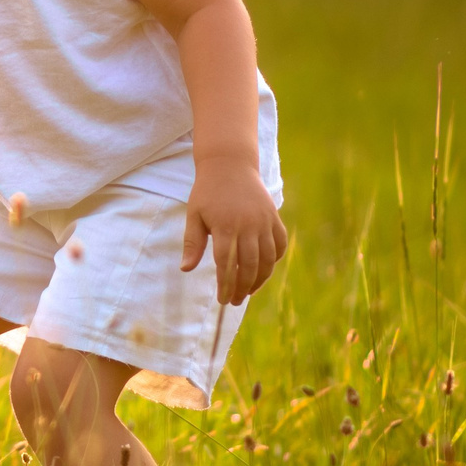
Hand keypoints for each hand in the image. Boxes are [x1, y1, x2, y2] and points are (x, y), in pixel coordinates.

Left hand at [182, 157, 287, 305]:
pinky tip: (264, 271)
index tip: (222, 300)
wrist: (230, 165)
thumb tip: (185, 269)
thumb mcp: (194, 215)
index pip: (227, 265)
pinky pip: (279, 245)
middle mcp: (248, 226)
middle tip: (234, 301)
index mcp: (225, 227)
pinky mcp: (274, 218)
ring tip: (247, 291)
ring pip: (267, 260)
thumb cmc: (207, 192)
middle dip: (242, 288)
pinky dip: (274, 261)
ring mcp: (264, 222)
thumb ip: (192, 243)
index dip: (226, 285)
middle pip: (249, 266)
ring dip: (259, 280)